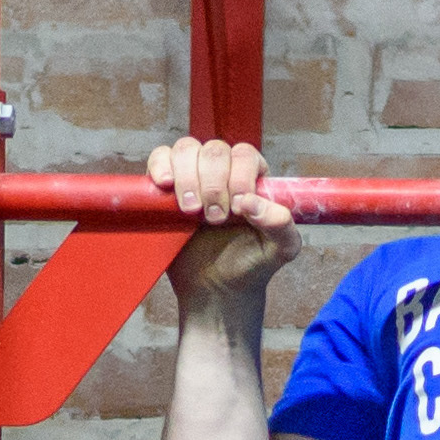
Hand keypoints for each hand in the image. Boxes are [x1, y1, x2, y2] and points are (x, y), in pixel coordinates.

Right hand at [149, 134, 299, 313]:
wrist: (216, 289)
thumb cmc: (250, 264)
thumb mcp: (280, 249)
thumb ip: (280, 224)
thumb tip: (253, 203)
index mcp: (253, 177)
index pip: (245, 155)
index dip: (239, 177)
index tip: (238, 209)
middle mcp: (224, 170)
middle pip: (214, 150)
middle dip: (214, 185)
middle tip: (215, 219)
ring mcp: (193, 175)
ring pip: (186, 149)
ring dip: (188, 178)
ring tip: (191, 211)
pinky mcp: (167, 186)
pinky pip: (160, 157)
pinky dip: (160, 166)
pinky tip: (166, 186)